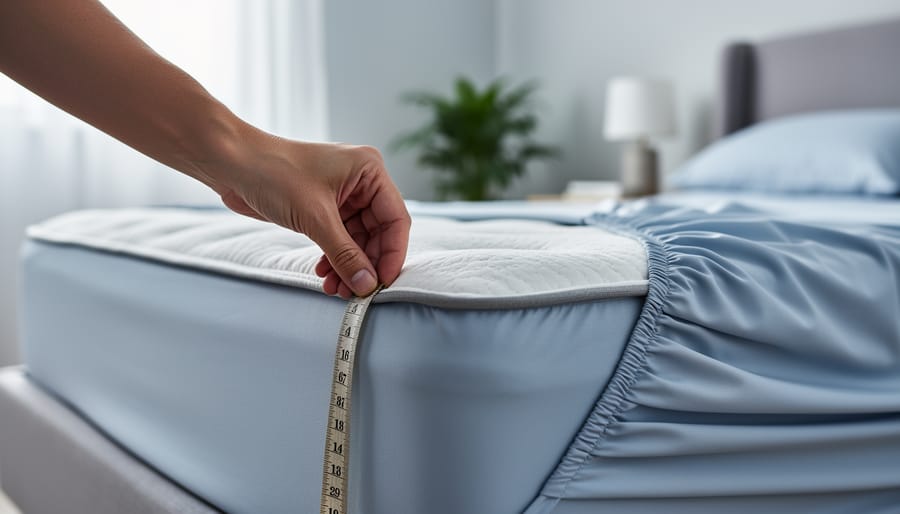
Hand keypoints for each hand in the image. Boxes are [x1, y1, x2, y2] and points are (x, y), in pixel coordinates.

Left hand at [212, 129, 409, 298]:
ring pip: (357, 240)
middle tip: (356, 291)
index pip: (395, 218)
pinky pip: (339, 239)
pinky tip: (324, 274)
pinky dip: (334, 258)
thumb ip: (344, 253)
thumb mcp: (315, 217)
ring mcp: (342, 195)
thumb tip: (366, 284)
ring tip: (336, 288)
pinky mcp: (323, 208)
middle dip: (365, 263)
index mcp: (369, 170)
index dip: (392, 253)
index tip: (383, 282)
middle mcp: (361, 182)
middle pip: (378, 232)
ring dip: (348, 265)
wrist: (231, 164)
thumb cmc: (272, 172)